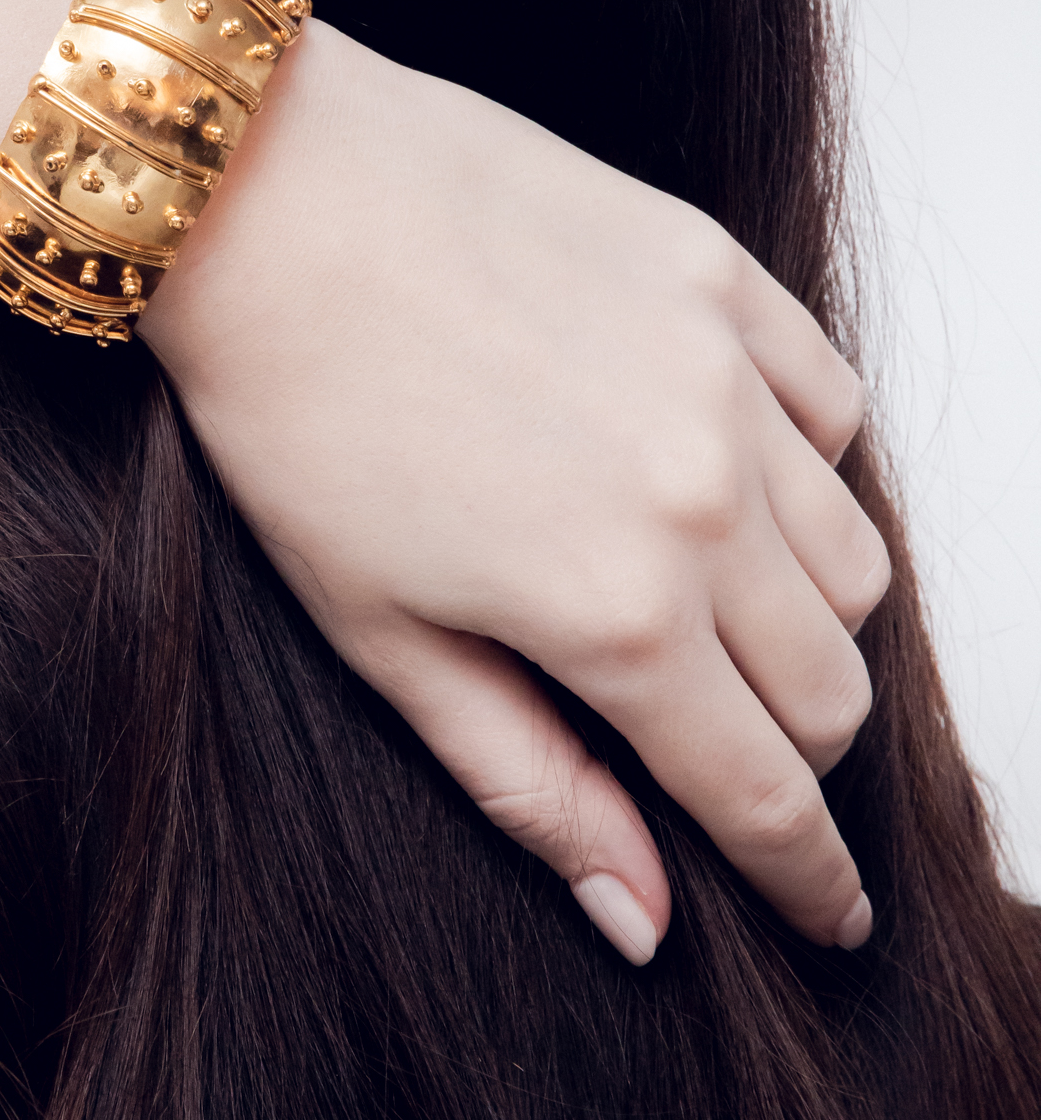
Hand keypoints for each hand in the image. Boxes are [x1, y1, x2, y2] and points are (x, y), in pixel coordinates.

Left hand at [139, 21, 888, 964]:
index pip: (766, 795)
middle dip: (799, 757)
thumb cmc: (292, 419)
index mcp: (615, 614)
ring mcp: (729, 381)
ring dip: (809, 627)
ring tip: (717, 623)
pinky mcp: (725, 279)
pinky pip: (836, 412)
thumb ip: (528, 784)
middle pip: (834, 690)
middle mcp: (707, 502)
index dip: (809, 881)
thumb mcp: (381, 636)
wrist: (264, 197)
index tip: (832, 922)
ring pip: (856, 564)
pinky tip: (727, 479)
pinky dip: (809, 474)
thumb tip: (641, 921)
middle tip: (727, 755)